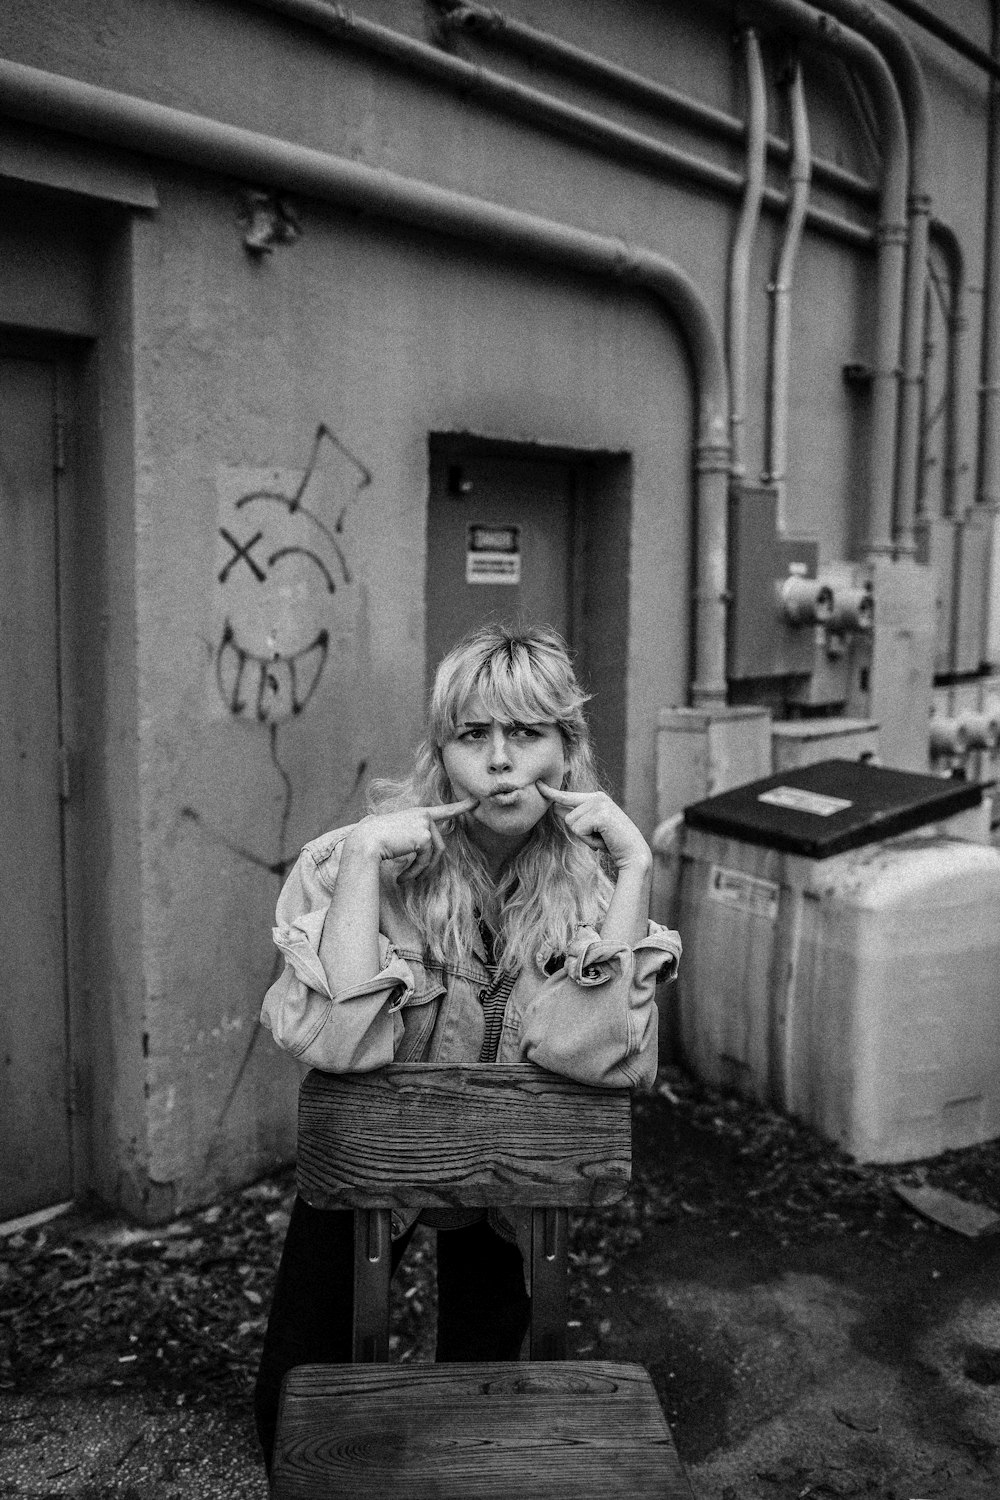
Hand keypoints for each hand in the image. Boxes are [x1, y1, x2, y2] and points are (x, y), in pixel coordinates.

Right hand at [345, 797, 477, 880]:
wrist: (365, 842)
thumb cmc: (373, 840)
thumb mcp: (395, 835)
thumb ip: (412, 837)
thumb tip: (422, 847)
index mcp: (416, 813)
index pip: (443, 811)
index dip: (461, 807)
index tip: (476, 802)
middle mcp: (423, 815)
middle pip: (439, 845)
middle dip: (428, 865)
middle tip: (414, 878)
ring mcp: (425, 824)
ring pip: (434, 855)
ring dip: (421, 871)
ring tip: (405, 879)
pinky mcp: (424, 836)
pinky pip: (426, 860)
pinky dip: (416, 872)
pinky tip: (402, 877)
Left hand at [535, 783, 651, 870]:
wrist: (634, 853)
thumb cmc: (613, 842)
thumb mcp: (591, 828)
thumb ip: (576, 816)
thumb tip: (555, 807)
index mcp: (595, 798)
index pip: (567, 796)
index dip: (551, 793)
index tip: (538, 785)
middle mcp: (597, 797)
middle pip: (567, 816)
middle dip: (579, 832)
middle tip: (600, 836)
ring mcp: (599, 804)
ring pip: (571, 824)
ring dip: (585, 837)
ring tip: (603, 838)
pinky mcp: (600, 814)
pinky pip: (578, 830)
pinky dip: (589, 840)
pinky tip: (604, 840)